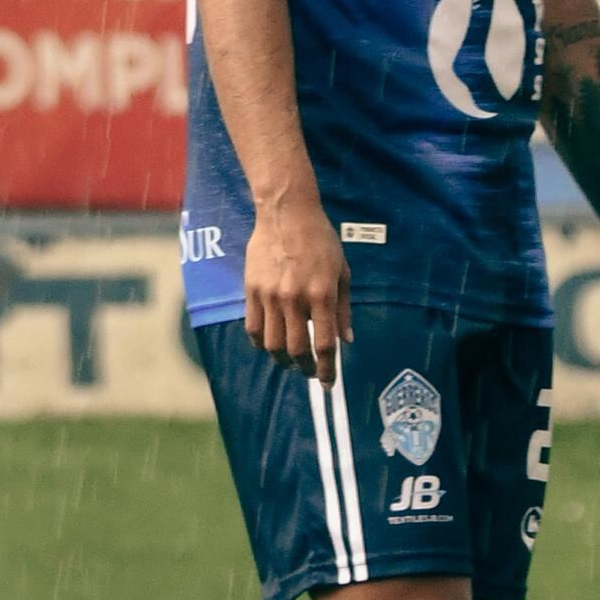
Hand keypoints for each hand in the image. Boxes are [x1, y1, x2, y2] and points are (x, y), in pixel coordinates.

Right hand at [237, 194, 346, 380]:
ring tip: (290, 362)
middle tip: (309, 373)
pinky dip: (260, 342)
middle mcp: (295, 299)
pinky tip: (269, 345)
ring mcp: (270, 296)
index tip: (328, 384)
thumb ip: (343, 309)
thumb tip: (347, 340)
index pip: (325, 344)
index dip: (327, 369)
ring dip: (282, 359)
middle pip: (296, 349)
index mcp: (322, 295)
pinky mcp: (251, 291)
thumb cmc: (321, 241)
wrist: (286, 215)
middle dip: (305, 368)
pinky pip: (253, 327)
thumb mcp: (343, 273)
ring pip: (271, 343)